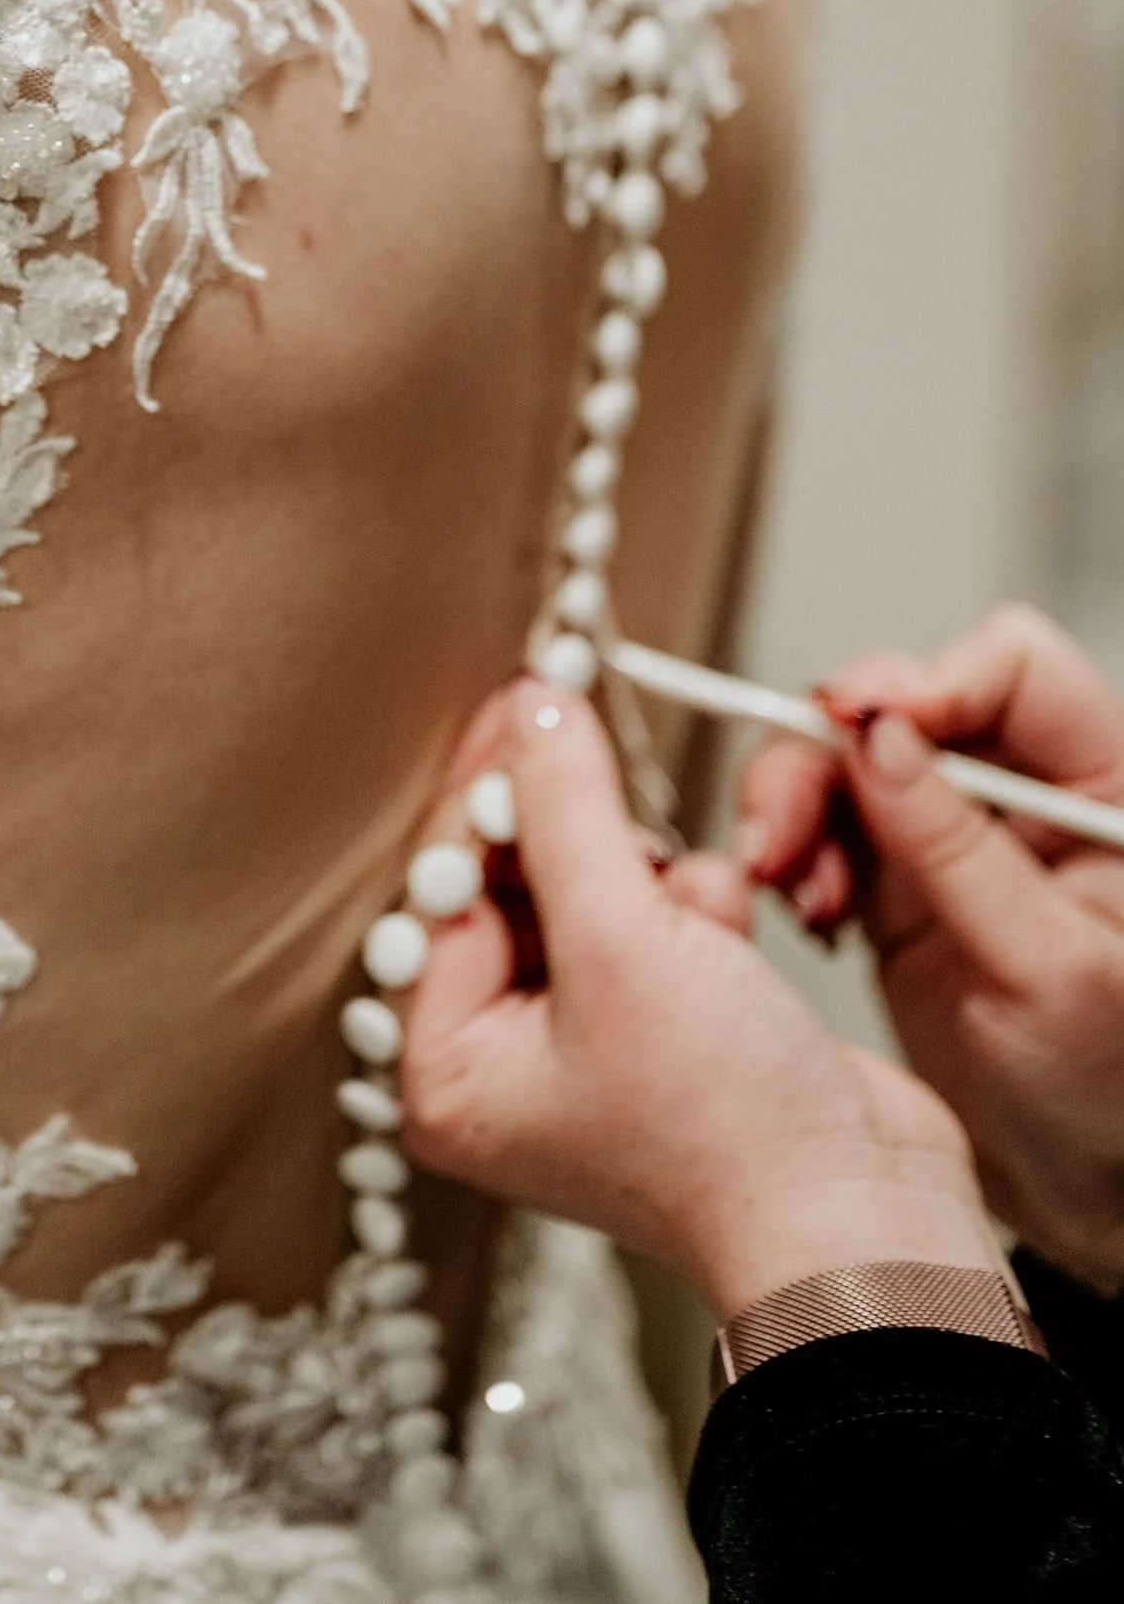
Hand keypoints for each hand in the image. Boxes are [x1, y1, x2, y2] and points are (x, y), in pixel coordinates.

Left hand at [400, 680, 997, 1322]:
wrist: (868, 1217)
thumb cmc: (729, 1131)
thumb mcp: (621, 942)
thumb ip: (564, 809)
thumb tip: (530, 707)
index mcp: (447, 1068)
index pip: (441, 888)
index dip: (487, 791)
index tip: (523, 698)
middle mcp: (503, 1062)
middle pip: (515, 883)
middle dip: (588, 846)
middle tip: (612, 780)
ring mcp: (589, 1045)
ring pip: (596, 888)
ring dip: (655, 880)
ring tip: (696, 920)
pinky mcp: (667, 1027)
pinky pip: (655, 922)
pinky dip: (697, 911)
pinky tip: (732, 942)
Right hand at [739, 603, 1123, 1292]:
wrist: (1086, 1202)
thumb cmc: (1113, 1101)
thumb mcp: (1052, 973)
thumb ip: (961, 848)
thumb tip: (881, 736)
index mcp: (1103, 789)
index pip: (1014, 669)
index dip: (934, 680)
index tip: (867, 726)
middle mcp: (1025, 794)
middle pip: (906, 703)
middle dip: (830, 750)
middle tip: (781, 819)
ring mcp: (956, 836)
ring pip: (848, 760)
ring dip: (797, 807)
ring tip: (782, 880)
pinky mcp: (900, 882)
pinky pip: (825, 828)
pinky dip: (794, 857)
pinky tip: (802, 909)